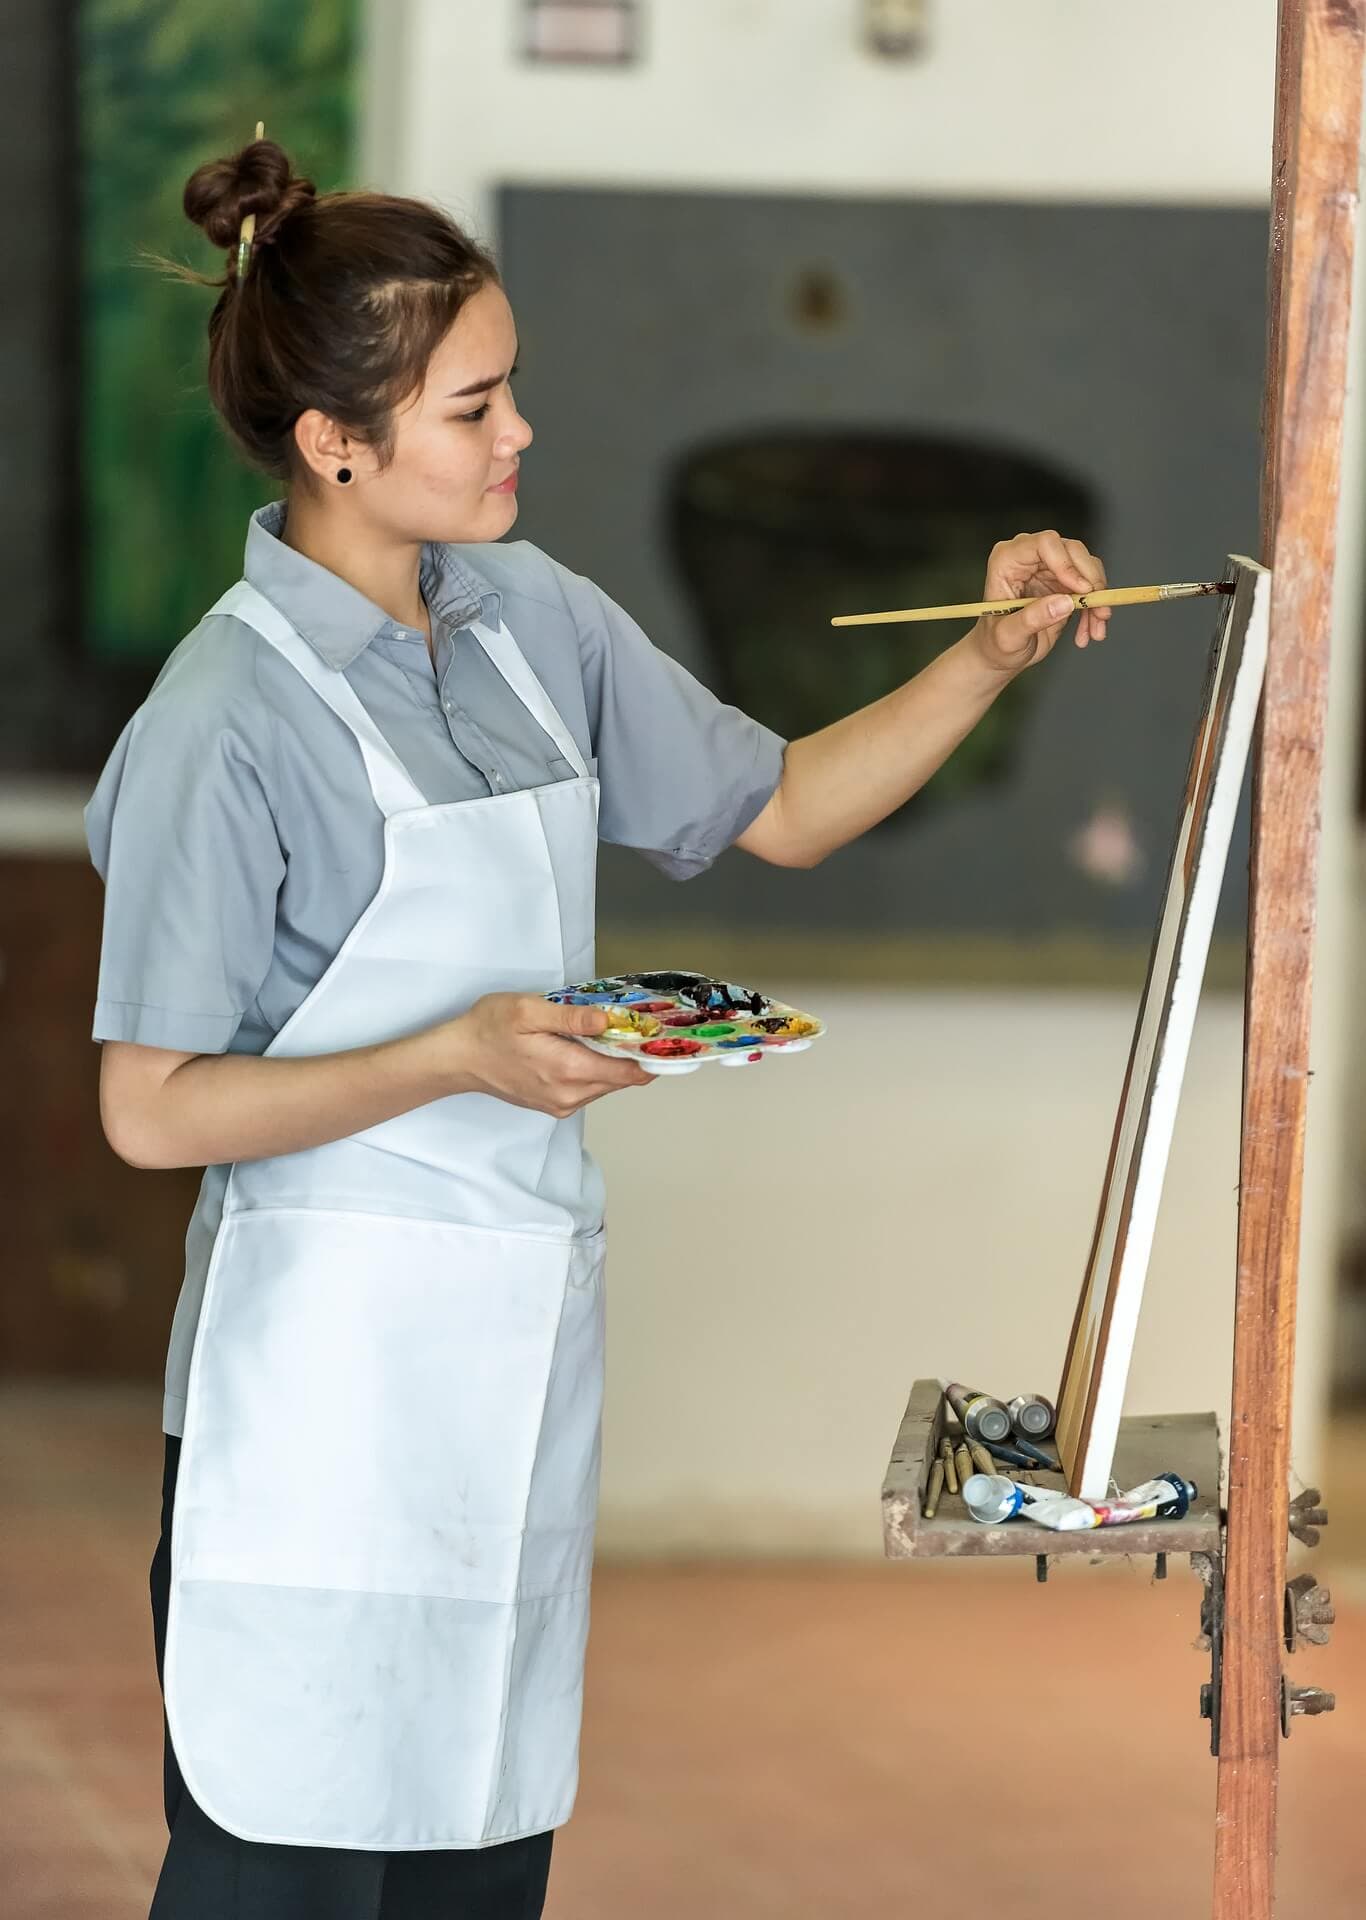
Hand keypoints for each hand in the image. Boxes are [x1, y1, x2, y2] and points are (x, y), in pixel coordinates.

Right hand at [443, 992, 655, 1117]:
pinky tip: (587, 1049)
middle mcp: (570, 1095)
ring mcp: (562, 1104)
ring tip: (612, 1034)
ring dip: (614, 1063)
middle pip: (622, 1080)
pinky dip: (597, 1071)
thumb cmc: (490, 1028)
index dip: (650, 1056)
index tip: (662, 1037)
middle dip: (634, 1056)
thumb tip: (608, 1021)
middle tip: (639, 1027)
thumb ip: (571, 1017)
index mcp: (568, 1070)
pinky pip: (590, 1089)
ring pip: (607, 1085)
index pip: (629, 1072)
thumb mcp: (529, 1010)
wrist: (459, 1059)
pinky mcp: (554, 1106)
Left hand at [967, 529, 1109, 675]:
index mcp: (1008, 560)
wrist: (1002, 655)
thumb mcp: (1008, 636)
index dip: (1067, 563)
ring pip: (1088, 568)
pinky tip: (1091, 630)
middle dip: (1091, 582)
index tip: (1081, 590)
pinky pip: (1092, 585)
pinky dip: (1096, 608)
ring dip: (1098, 598)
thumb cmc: (995, 643)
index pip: (1045, 543)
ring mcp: (1050, 568)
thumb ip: (1033, 618)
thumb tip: (1064, 603)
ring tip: (1095, 628)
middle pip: (1073, 551)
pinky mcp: (1065, 582)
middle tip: (1098, 611)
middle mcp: (1031, 558)